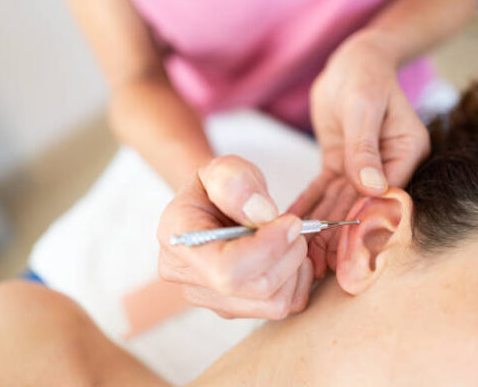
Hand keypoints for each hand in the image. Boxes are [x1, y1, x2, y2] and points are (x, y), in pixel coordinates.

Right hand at [157, 155, 312, 318]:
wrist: (215, 206)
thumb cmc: (220, 188)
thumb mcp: (223, 168)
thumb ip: (235, 181)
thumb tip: (262, 214)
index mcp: (180, 240)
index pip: (226, 270)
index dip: (269, 249)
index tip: (291, 222)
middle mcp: (188, 279)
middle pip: (256, 289)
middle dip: (288, 254)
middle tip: (294, 225)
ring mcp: (212, 300)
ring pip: (274, 303)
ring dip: (295, 268)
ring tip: (289, 239)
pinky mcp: (236, 310)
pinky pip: (283, 308)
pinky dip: (297, 282)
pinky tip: (287, 257)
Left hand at [291, 33, 429, 276]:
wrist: (354, 60)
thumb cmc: (366, 75)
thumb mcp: (365, 106)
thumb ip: (365, 147)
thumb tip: (373, 186)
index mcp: (406, 153)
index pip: (386, 196)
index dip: (365, 224)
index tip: (348, 251)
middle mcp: (387, 166)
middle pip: (362, 207)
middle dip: (340, 236)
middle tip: (321, 266)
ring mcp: (364, 168)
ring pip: (340, 203)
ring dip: (321, 228)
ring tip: (304, 255)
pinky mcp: (341, 164)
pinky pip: (323, 189)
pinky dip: (309, 205)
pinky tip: (293, 224)